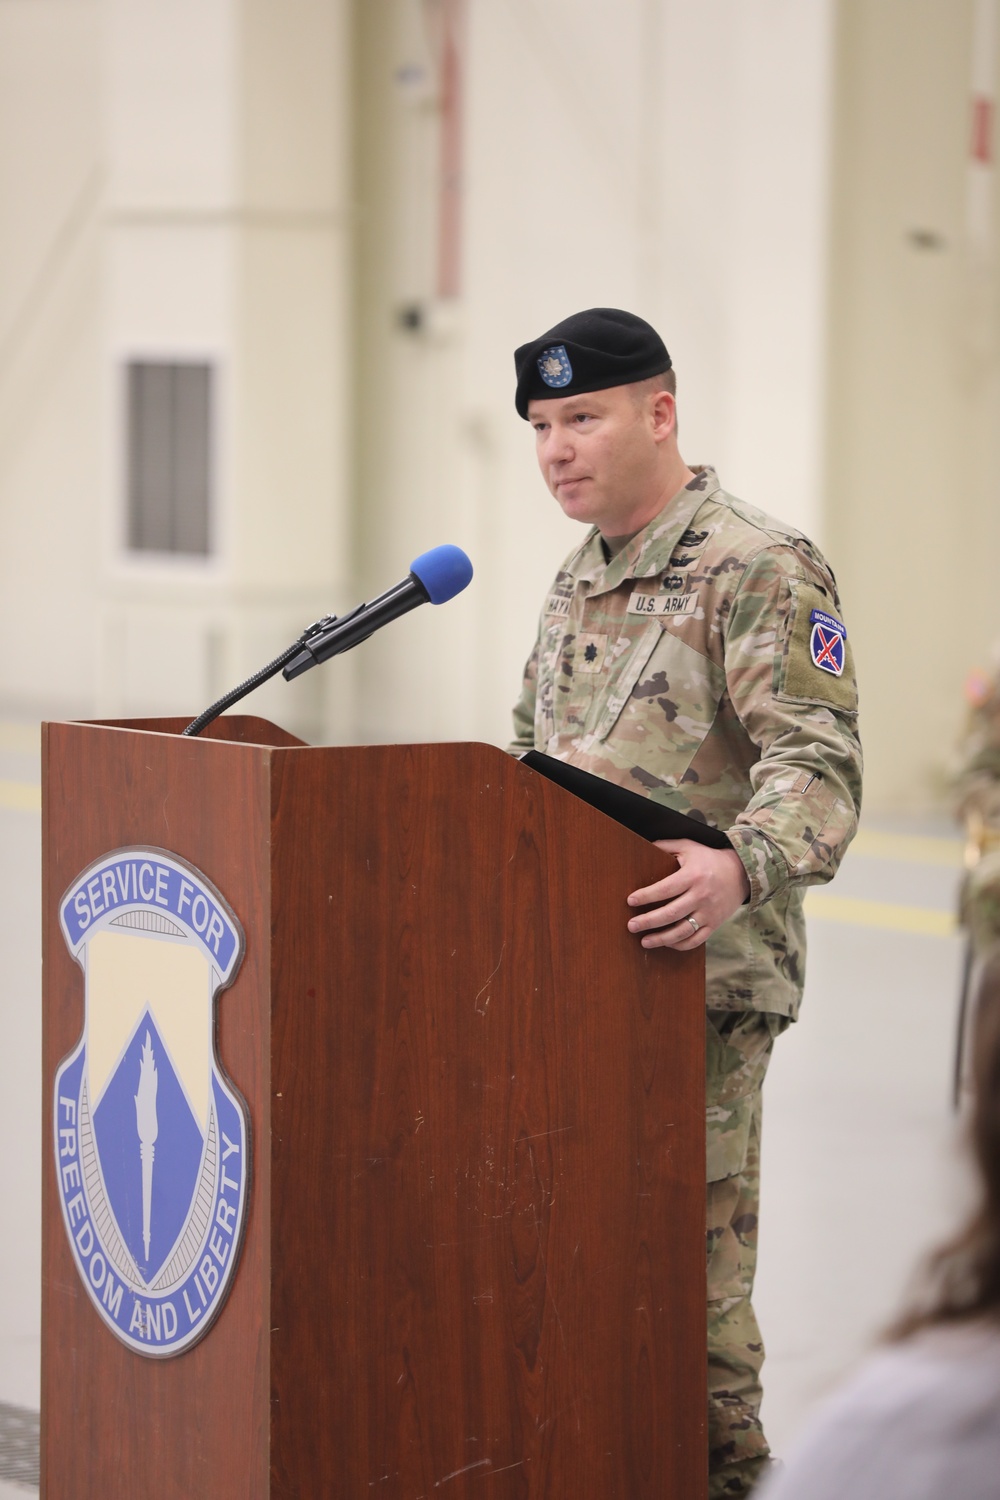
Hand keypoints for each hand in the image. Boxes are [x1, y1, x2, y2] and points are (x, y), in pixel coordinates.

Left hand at [626, 840, 750, 948]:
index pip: (666, 888)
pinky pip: (696, 940)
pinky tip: (666, 943)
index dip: (647, 896)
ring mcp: (709, 912)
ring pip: (683, 931)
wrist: (741, 873)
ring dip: (662, 939)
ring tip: (644, 941)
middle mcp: (702, 895)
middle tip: (631, 926)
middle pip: (671, 913)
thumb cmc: (709, 859)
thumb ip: (666, 846)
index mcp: (693, 875)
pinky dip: (680, 945)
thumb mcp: (689, 846)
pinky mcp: (714, 924)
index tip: (630, 900)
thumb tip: (643, 846)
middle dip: (649, 921)